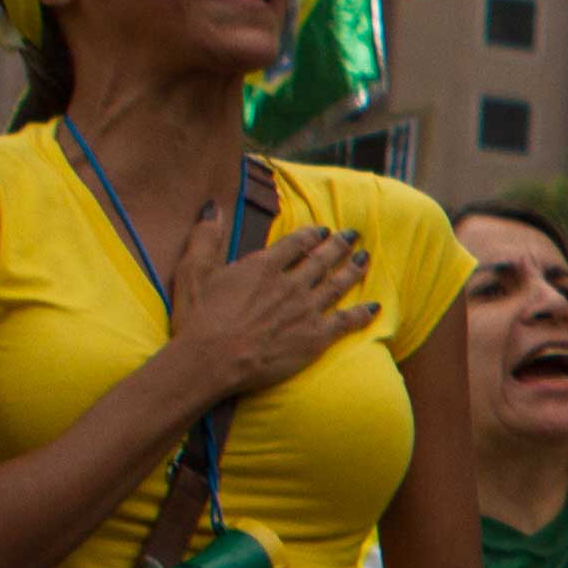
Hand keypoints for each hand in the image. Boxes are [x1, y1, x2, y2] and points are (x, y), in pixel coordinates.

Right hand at [168, 209, 377, 399]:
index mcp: (264, 267)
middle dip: (340, 245)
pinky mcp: (315, 338)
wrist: (212, 361)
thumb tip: (213, 207)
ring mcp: (306, 311)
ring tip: (365, 259)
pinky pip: (346, 321)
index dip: (312, 234)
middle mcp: (290, 285)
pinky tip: (375, 307)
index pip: (296, 243)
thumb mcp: (192, 271)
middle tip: (354, 236)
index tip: (322, 230)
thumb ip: (205, 237)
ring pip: (337, 285)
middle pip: (322, 260)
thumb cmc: (198, 319)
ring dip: (354, 270)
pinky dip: (362, 313)